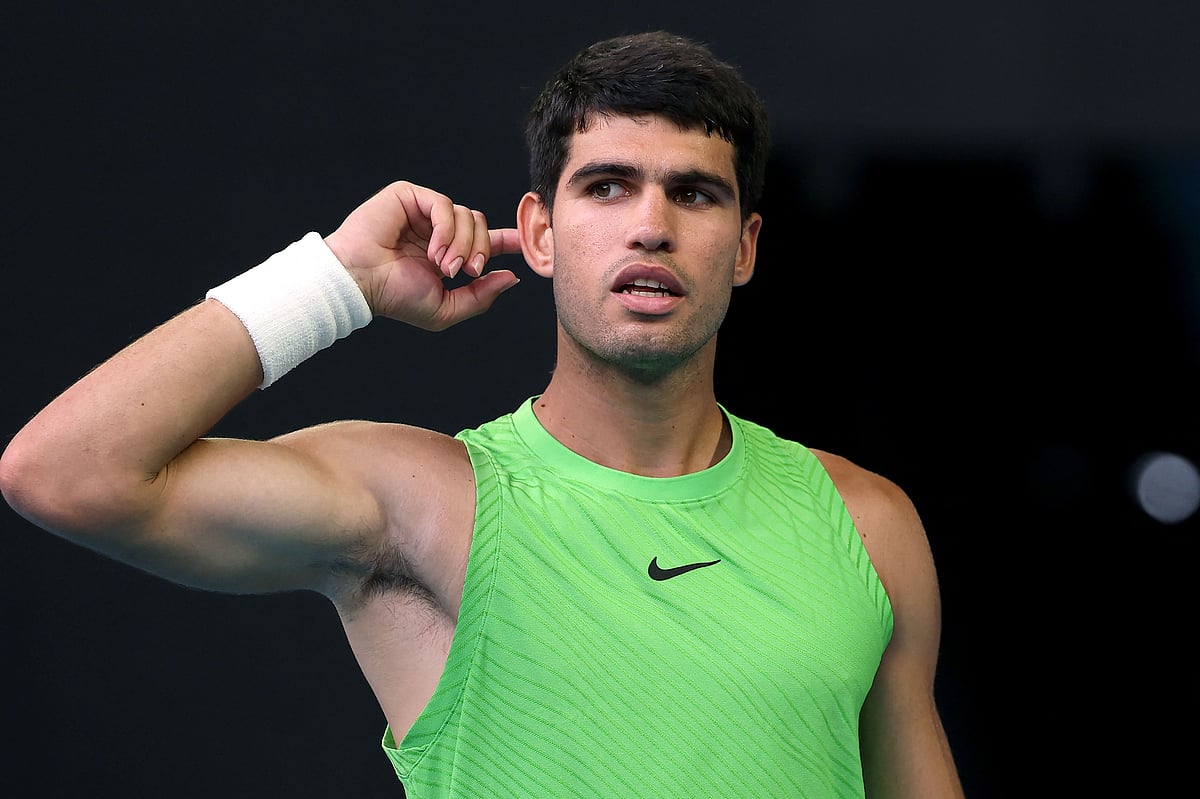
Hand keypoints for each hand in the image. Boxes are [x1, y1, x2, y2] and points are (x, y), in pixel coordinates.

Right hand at [324, 181, 522, 330]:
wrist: (361, 282)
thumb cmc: (396, 297)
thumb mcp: (446, 309)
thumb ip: (480, 296)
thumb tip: (511, 277)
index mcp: (447, 252)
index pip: (484, 240)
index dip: (507, 240)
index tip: (527, 243)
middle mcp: (438, 230)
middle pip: (481, 226)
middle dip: (480, 251)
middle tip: (464, 273)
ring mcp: (424, 212)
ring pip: (468, 215)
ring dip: (461, 245)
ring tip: (442, 266)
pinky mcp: (410, 196)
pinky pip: (446, 205)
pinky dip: (447, 230)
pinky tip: (433, 250)